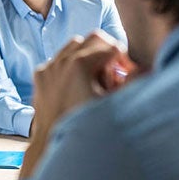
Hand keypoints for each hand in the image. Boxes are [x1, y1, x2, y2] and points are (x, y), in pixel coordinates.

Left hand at [21, 31, 132, 177]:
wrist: (52, 141)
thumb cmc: (85, 125)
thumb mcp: (112, 103)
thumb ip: (129, 82)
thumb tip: (138, 70)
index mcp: (80, 65)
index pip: (111, 45)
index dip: (122, 59)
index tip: (124, 74)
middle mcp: (61, 61)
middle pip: (93, 38)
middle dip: (106, 52)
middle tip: (112, 73)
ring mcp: (48, 66)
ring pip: (74, 44)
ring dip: (88, 55)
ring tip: (94, 79)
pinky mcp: (40, 74)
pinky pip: (59, 58)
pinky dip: (70, 63)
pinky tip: (77, 84)